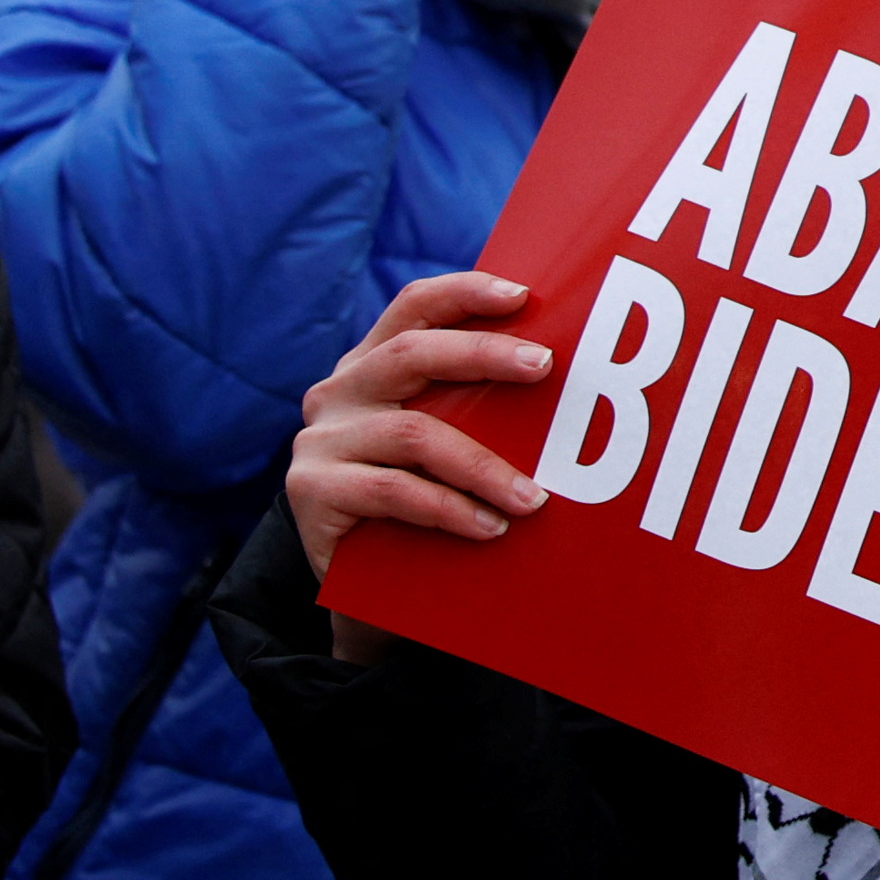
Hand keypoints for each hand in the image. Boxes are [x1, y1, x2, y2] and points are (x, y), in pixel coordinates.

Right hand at [285, 270, 559, 658]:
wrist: (362, 587)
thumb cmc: (423, 498)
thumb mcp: (444, 440)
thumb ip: (476, 405)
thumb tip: (568, 376)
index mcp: (373, 362)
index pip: (415, 306)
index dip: (465, 292)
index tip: (523, 295)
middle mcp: (338, 391)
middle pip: (413, 353)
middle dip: (485, 355)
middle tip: (545, 368)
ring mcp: (319, 440)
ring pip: (414, 433)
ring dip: (483, 465)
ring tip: (533, 499)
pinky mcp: (311, 491)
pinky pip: (393, 492)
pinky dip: (450, 509)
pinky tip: (489, 528)